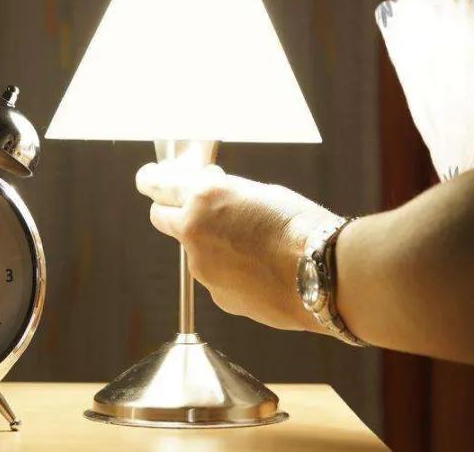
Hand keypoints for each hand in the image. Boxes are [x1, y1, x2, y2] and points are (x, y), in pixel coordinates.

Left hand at [136, 162, 339, 331]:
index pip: (156, 184)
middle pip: (161, 217)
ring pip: (195, 250)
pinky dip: (232, 271)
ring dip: (212, 244)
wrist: (323, 274)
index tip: (149, 178)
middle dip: (174, 210)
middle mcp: (194, 232)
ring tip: (256, 243)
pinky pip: (217, 277)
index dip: (152, 179)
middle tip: (197, 207)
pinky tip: (263, 267)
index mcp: (203, 198)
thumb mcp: (259, 194)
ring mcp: (203, 268)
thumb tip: (209, 196)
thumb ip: (225, 195)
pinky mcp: (218, 296)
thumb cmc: (300, 226)